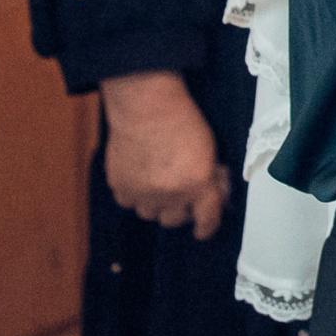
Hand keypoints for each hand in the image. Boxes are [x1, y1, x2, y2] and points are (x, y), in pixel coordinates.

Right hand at [99, 71, 229, 239]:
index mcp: (198, 185)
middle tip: (181, 193)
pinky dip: (134, 194)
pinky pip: (128, 202)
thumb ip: (211, 177)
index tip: (204, 229)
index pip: (207, 220)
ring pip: (150, 214)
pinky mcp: (120, 186)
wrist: (147, 106)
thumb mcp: (210, 150)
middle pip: (175, 220)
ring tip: (159, 181)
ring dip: (156, 203)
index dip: (207, 227)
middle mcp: (170, 194)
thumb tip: (215, 194)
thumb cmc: (182, 121)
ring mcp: (143, 193)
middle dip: (181, 209)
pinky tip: (140, 175)